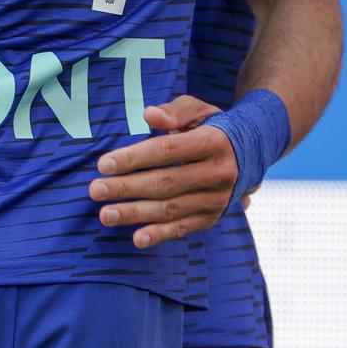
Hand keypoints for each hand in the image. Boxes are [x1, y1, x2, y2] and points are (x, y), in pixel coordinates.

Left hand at [89, 95, 238, 248]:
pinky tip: (137, 238)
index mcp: (213, 143)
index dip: (134, 158)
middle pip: (166, 183)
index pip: (167, 151)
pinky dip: (160, 235)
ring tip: (105, 215)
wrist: (251, 152)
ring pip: (171, 209)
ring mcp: (216, 199)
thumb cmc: (213, 126)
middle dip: (127, 188)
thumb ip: (174, 111)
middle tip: (95, 190)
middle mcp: (218, 174)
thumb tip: (149, 114)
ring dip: (136, 214)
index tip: (103, 164)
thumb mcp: (198, 109)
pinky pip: (184, 228)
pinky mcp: (212, 217)